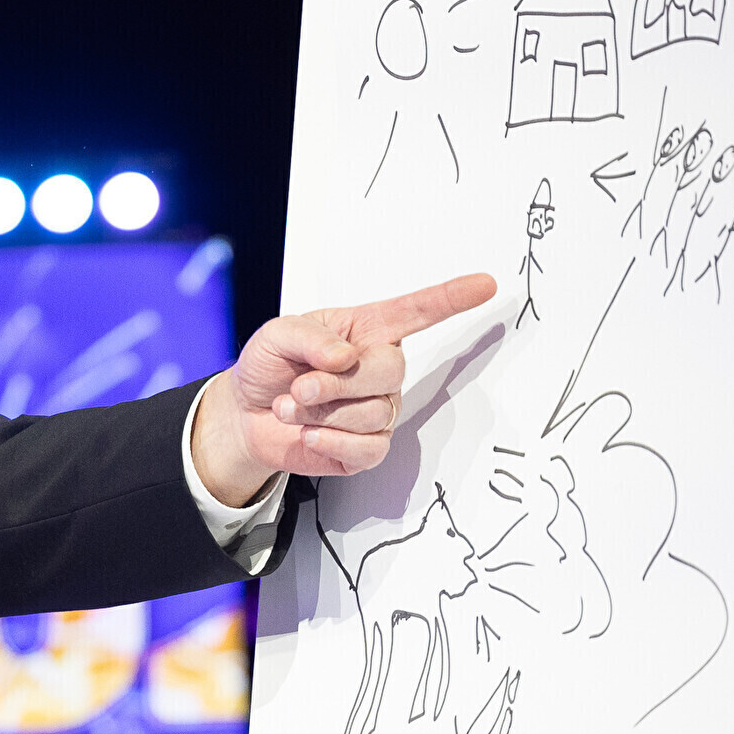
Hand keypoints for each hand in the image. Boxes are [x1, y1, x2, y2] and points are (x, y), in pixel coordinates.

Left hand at [192, 272, 497, 505]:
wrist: (247, 416)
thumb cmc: (269, 367)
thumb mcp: (276, 336)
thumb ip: (309, 337)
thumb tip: (344, 357)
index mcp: (366, 331)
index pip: (419, 312)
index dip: (452, 299)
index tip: (485, 285)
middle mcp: (380, 369)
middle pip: (391, 370)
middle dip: (337, 382)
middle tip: (300, 387)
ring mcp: (379, 410)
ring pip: (373, 412)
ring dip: (321, 413)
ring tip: (292, 407)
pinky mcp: (368, 448)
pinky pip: (368, 448)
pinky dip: (331, 440)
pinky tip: (309, 432)